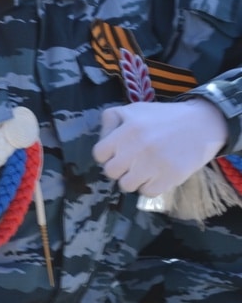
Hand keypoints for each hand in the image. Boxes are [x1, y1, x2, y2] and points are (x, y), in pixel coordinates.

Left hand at [93, 99, 226, 195]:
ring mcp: (154, 164)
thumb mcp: (134, 110)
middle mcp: (138, 147)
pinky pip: (148, 192)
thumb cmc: (163, 117)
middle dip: (118, 169)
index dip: (105, 155)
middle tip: (130, 164)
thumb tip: (102, 142)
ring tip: (143, 171)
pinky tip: (156, 176)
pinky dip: (150, 187)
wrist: (202, 124)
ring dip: (133, 180)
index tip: (116, 153)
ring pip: (127, 186)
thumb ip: (111, 121)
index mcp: (127, 130)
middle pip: (110, 172)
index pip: (99, 154)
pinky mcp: (171, 176)